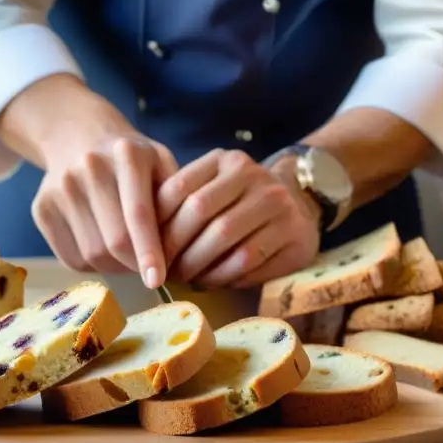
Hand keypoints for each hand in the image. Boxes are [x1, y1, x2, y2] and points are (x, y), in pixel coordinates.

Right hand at [34, 133, 176, 284]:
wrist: (78, 138)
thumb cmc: (132, 160)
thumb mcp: (161, 163)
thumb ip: (175, 200)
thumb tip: (176, 251)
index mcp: (127, 154)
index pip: (138, 213)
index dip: (148, 251)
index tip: (156, 280)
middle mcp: (89, 168)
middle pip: (114, 241)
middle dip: (135, 264)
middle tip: (148, 268)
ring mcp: (59, 188)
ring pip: (91, 254)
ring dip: (114, 267)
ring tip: (127, 256)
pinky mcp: (41, 208)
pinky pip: (70, 258)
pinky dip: (92, 265)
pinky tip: (103, 250)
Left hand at [156, 150, 319, 287]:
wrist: (300, 202)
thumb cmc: (242, 202)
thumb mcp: (214, 189)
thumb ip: (183, 203)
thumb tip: (142, 240)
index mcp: (225, 160)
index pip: (178, 188)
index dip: (156, 223)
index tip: (146, 248)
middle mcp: (252, 174)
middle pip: (199, 211)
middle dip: (175, 246)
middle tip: (163, 270)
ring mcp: (277, 201)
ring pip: (223, 237)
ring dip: (197, 264)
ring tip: (185, 278)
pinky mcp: (294, 232)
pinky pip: (247, 260)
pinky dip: (223, 275)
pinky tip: (212, 282)